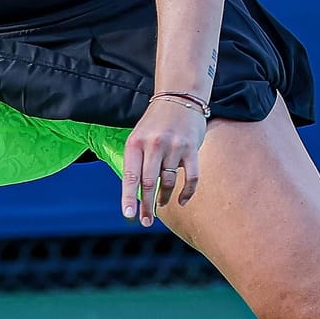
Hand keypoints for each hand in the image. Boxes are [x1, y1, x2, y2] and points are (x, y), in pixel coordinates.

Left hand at [120, 95, 205, 226]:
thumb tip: (136, 195)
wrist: (179, 97)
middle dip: (148, 206)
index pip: (130, 176)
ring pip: (168, 182)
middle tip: (146, 221)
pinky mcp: (192, 148)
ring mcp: (173, 146)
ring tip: (162, 204)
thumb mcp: (138, 137)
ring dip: (164, 197)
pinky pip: (191, 178)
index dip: (128, 198)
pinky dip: (187, 192)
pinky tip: (182, 200)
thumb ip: (137, 162)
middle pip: (149, 183)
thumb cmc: (155, 124)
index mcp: (135, 143)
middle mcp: (153, 145)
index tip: (128, 215)